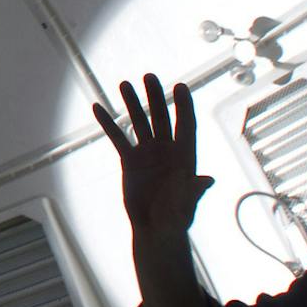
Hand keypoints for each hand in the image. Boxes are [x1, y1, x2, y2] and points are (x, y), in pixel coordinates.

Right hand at [94, 74, 212, 237]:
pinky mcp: (130, 160)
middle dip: (156, 97)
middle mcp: (167, 150)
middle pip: (161, 118)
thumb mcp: (187, 206)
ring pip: (139, 123)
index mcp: (184, 157)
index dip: (184, 107)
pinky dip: (108, 124)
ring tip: (124, 84)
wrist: (155, 229)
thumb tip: (208, 179)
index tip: (181, 86)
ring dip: (132, 104)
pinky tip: (98, 108)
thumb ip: (195, 191)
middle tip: (149, 76)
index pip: (186, 126)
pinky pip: (118, 138)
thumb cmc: (176, 219)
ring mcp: (147, 153)